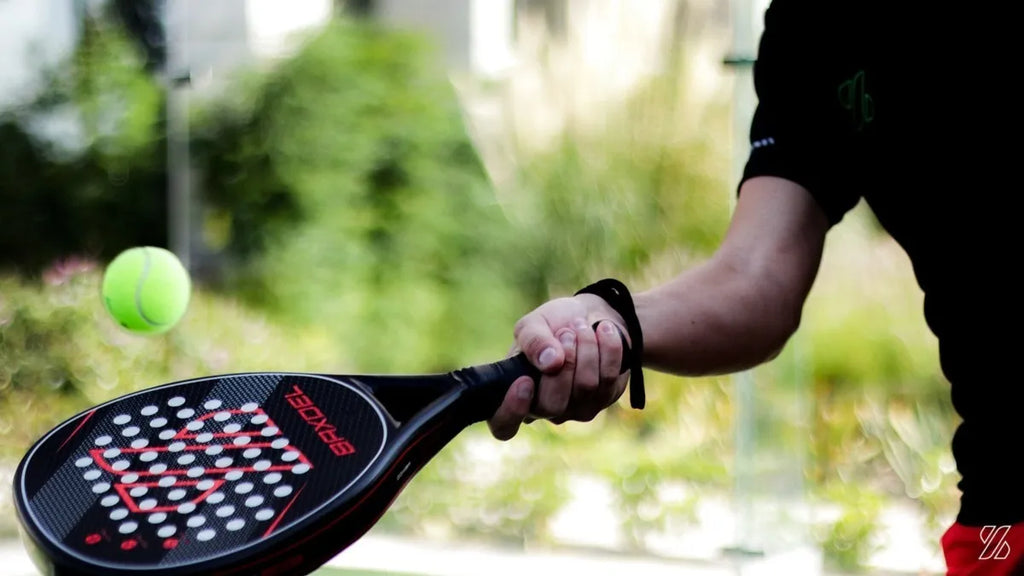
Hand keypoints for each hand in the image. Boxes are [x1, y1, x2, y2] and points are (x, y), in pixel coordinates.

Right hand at [487, 294, 630, 439]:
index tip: (524, 381)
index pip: (504, 425)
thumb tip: (550, 363)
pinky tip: (603, 330)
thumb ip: (533, 341)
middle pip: (552, 405)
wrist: (588, 316)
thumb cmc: (552, 324)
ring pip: (585, 387)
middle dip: (564, 361)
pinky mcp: (603, 399)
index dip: (512, 410)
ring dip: (586, 347)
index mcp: (514, 394)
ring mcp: (575, 409)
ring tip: (581, 326)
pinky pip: (609, 378)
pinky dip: (608, 348)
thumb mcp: (533, 324)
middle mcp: (543, 410)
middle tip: (565, 332)